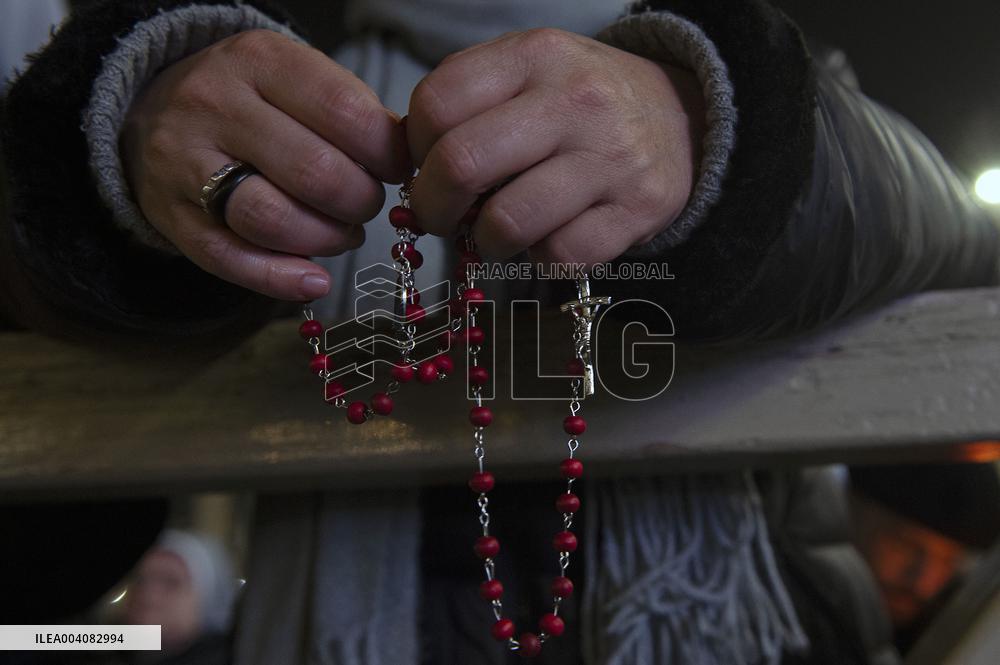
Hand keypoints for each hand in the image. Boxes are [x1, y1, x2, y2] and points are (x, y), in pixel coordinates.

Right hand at [121, 30, 409, 300]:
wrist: (152, 111)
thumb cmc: (251, 101)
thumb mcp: (296, 79)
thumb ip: (351, 112)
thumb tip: (407, 159)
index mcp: (259, 61)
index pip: (344, 111)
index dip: (387, 153)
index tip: (399, 169)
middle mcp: (216, 106)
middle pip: (315, 172)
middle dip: (361, 200)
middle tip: (367, 204)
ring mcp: (186, 165)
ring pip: (272, 219)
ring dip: (328, 238)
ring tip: (343, 234)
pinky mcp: (173, 219)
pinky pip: (232, 260)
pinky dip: (282, 278)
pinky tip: (315, 280)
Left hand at [406, 28, 704, 263]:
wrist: (679, 115)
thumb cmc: (579, 101)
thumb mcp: (528, 71)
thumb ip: (468, 101)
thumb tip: (410, 165)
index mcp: (535, 56)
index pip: (436, 105)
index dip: (415, 150)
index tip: (425, 167)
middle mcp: (575, 101)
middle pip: (461, 164)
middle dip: (433, 207)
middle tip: (440, 217)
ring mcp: (611, 158)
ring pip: (507, 223)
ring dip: (486, 242)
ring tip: (496, 232)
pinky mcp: (637, 210)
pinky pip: (559, 256)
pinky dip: (541, 259)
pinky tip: (548, 238)